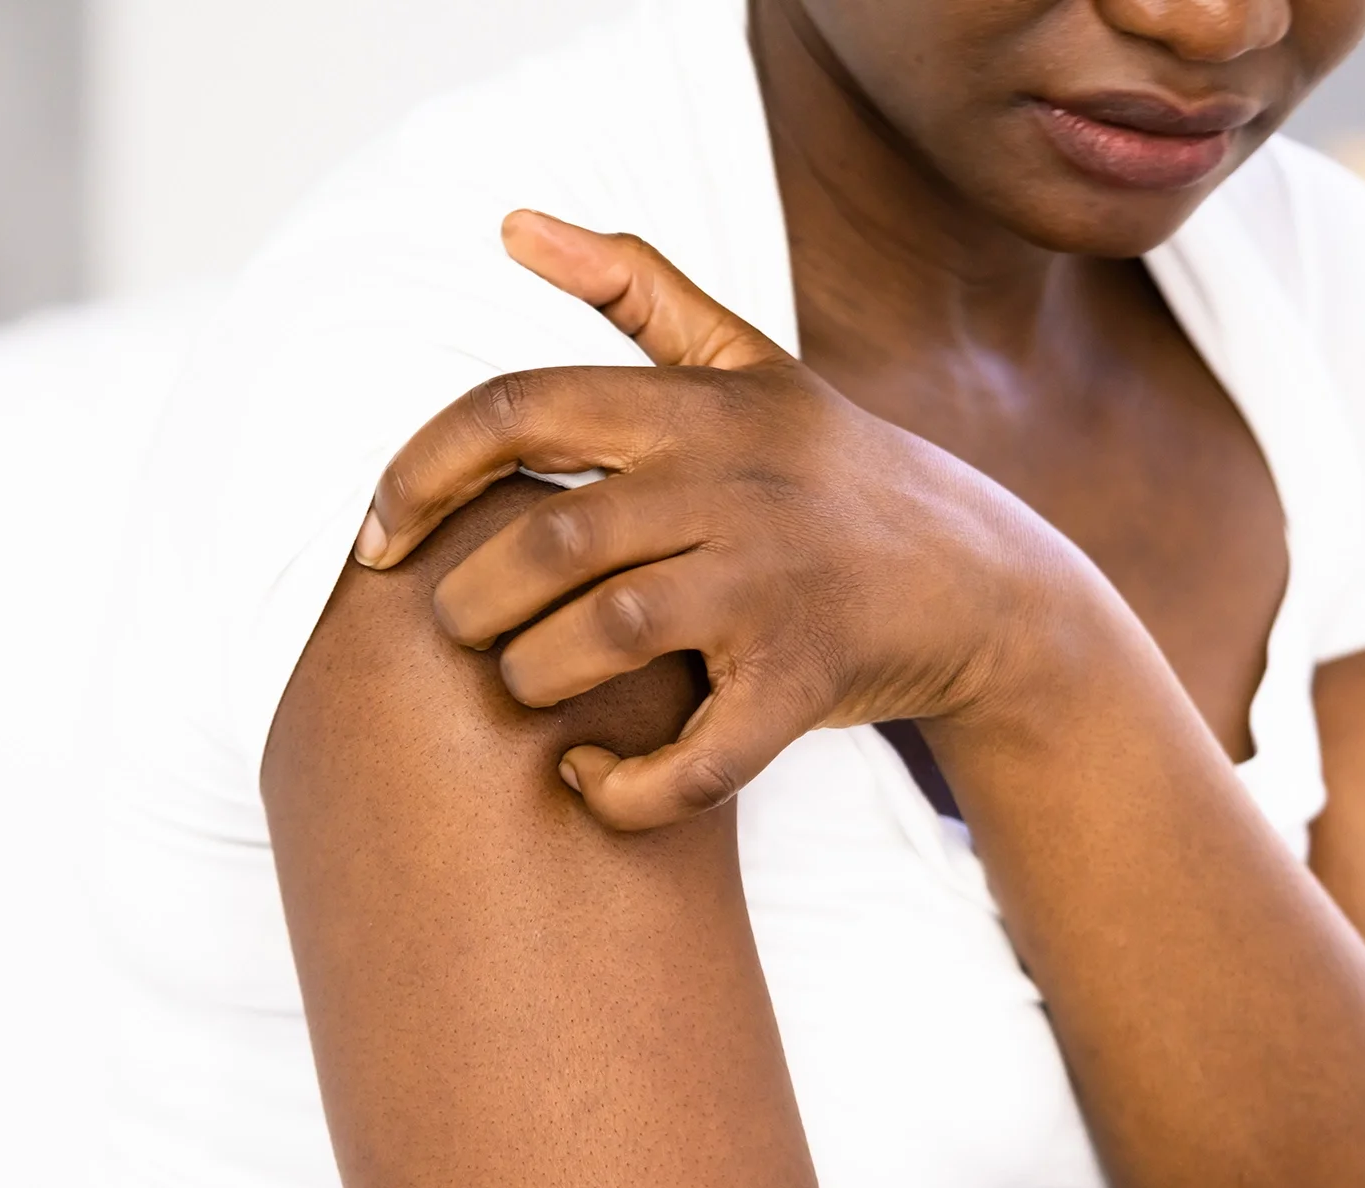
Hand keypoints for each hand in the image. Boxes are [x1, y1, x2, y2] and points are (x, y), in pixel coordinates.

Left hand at [355, 211, 1101, 829]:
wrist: (987, 583)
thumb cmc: (836, 474)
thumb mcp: (749, 361)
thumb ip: (635, 289)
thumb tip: (511, 220)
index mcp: (696, 408)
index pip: (515, 410)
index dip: (417, 474)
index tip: (377, 537)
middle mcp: (731, 484)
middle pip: (544, 541)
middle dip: (470, 602)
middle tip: (462, 629)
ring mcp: (771, 584)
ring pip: (601, 638)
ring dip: (532, 680)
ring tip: (528, 687)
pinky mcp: (804, 680)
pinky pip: (688, 757)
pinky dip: (620, 788)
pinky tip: (590, 779)